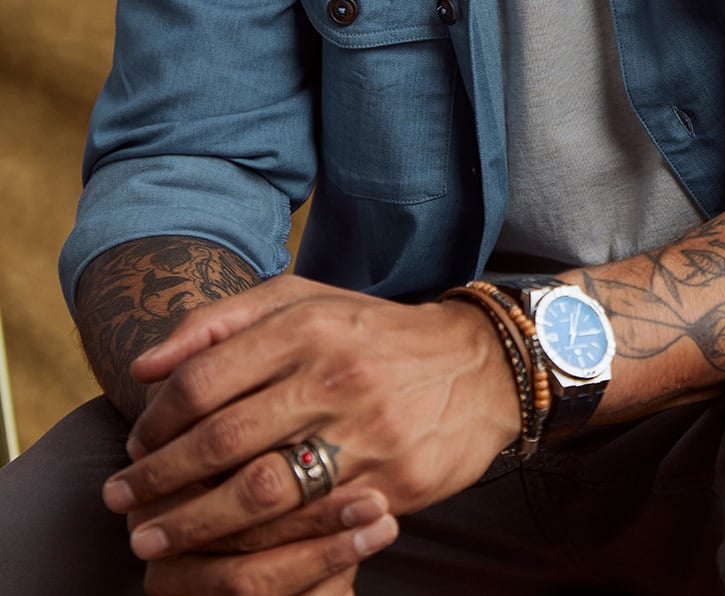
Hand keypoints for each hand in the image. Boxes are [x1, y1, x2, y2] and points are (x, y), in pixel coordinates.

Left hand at [101, 275, 519, 588]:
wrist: (477, 367)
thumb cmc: (371, 333)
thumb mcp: (303, 300)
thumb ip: (220, 322)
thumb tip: (144, 364)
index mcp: (307, 325)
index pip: (205, 379)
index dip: (157, 421)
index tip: (133, 448)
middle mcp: (334, 375)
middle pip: (222, 440)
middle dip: (159, 480)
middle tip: (120, 503)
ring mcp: (365, 432)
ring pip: (258, 493)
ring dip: (193, 524)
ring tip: (153, 539)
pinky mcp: (391, 483)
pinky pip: (307, 525)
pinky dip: (255, 545)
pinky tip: (222, 553)